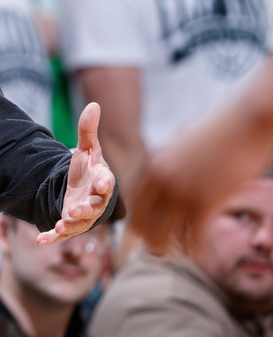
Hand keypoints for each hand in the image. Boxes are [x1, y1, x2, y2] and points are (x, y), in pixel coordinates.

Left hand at [37, 102, 115, 243]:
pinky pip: (61, 234)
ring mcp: (82, 216)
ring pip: (79, 225)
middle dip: (85, 210)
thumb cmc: (88, 169)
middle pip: (94, 209)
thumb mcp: (87, 149)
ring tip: (60, 226)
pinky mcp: (69, 224)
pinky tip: (41, 239)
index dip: (104, 184)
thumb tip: (93, 104)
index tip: (102, 183)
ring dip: (70, 226)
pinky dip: (52, 238)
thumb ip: (88, 130)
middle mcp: (95, 203)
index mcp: (102, 183)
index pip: (106, 184)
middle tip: (75, 210)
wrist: (81, 188)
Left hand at [129, 60, 272, 253]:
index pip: (132, 202)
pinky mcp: (207, 200)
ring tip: (185, 255)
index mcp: (152, 164)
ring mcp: (182, 190)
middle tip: (162, 250)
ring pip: (164, 235)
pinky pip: (195, 237)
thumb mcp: (181, 146)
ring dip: (175, 249)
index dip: (136, 221)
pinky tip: (205, 257)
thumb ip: (166, 164)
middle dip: (150, 240)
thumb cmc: (217, 132)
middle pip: (141, 222)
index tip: (143, 233)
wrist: (247, 121)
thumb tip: (160, 177)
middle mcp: (160, 179)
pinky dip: (199, 251)